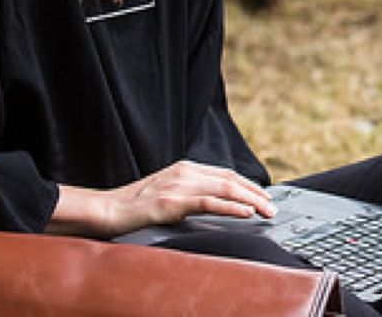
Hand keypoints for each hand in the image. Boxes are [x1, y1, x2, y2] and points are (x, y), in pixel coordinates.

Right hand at [50, 160, 275, 237]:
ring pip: (225, 189)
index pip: (226, 174)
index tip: (264, 196)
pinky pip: (209, 203)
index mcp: (185, 168)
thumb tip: (216, 201)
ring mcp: (179, 186)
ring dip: (251, 201)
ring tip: (267, 210)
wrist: (107, 210)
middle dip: (256, 193)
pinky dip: (232, 207)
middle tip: (273, 207)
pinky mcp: (172, 202)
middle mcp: (185, 172)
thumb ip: (189, 191)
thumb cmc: (134, 205)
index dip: (249, 184)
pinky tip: (246, 212)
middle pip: (231, 180)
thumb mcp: (167, 191)